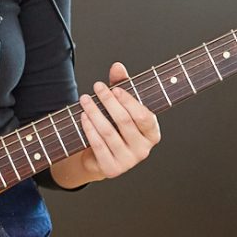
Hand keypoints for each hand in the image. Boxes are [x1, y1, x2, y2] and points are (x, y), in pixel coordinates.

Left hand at [73, 62, 159, 183]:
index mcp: (152, 134)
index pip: (144, 116)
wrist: (101, 157)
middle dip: (109, 102)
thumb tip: (117, 66)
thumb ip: (122, 86)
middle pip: (125, 121)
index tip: (114, 89)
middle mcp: (144, 150)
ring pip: (109, 132)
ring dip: (95, 113)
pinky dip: (89, 129)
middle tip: (97, 87)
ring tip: (85, 99)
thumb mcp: (121, 106)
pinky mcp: (112, 169)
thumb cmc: (116, 127)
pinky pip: (99, 145)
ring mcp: (128, 162)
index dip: (129, 102)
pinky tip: (83, 116)